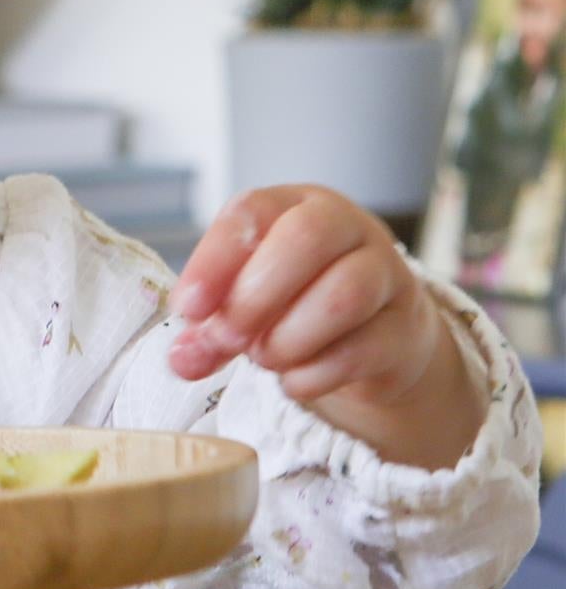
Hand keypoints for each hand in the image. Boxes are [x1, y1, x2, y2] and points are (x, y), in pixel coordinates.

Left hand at [166, 185, 485, 469]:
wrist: (373, 337)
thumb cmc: (293, 302)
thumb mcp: (244, 301)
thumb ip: (210, 326)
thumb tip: (182, 359)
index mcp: (292, 206)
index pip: (252, 213)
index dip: (214, 261)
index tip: (189, 309)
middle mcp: (345, 227)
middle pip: (306, 239)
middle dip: (255, 297)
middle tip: (228, 340)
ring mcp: (387, 274)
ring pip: (345, 293)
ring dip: (289, 337)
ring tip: (265, 360)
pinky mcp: (407, 328)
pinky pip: (367, 347)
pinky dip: (318, 372)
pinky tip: (294, 382)